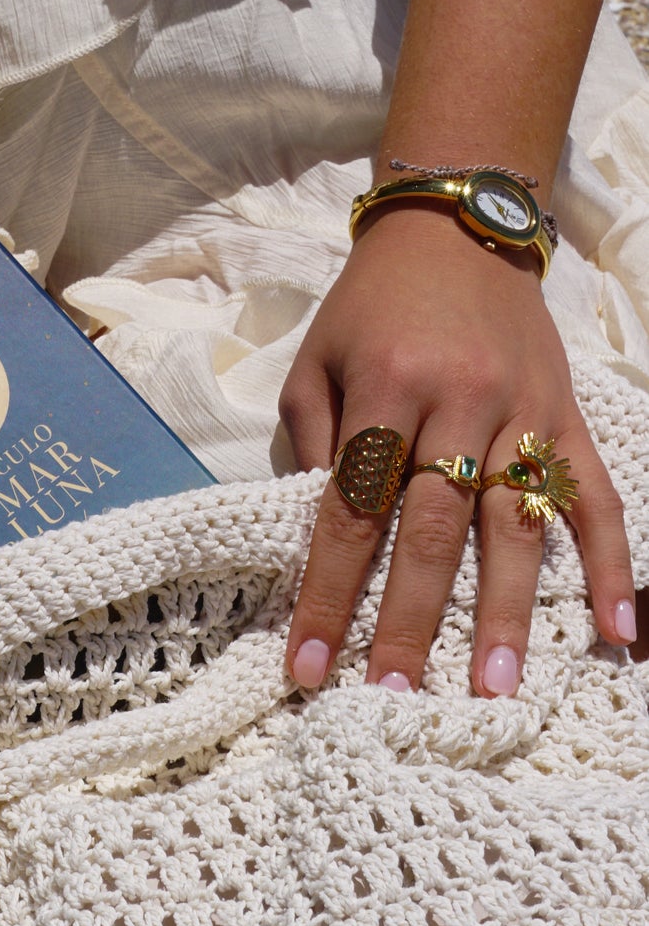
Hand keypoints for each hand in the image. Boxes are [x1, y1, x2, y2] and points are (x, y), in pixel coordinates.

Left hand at [279, 204, 636, 694]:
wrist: (455, 228)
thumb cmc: (369, 308)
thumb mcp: (314, 364)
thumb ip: (311, 448)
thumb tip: (315, 541)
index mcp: (385, 386)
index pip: (351, 511)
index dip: (329, 594)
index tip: (307, 664)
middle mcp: (460, 402)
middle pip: (434, 531)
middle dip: (411, 622)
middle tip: (393, 697)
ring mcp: (524, 411)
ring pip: (515, 526)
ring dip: (507, 614)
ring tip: (494, 690)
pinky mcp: (566, 416)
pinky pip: (597, 498)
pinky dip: (610, 564)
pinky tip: (618, 631)